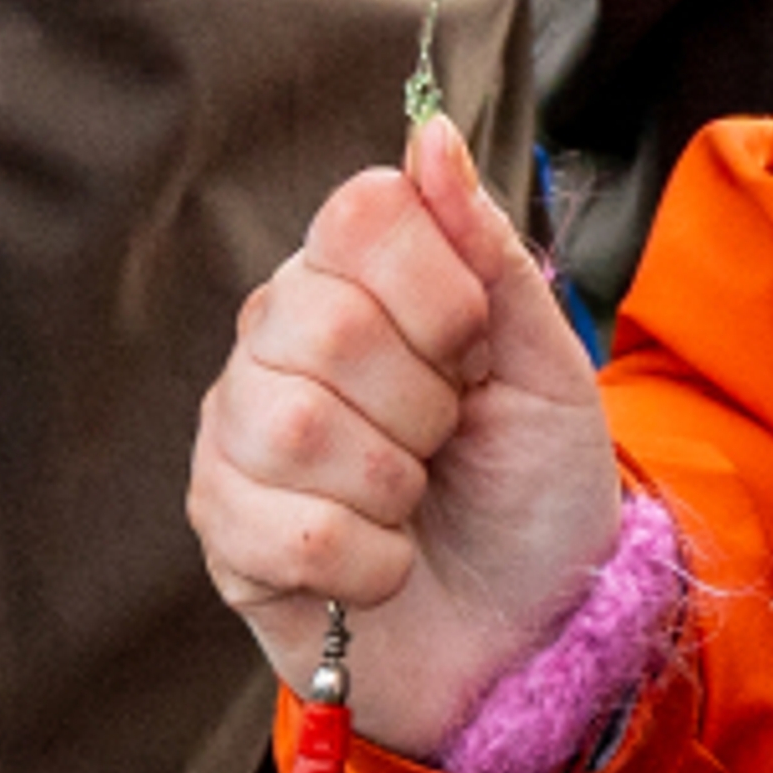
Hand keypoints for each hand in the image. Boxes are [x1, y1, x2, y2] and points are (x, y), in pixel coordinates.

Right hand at [190, 115, 624, 755]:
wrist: (533, 638)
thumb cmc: (534, 495)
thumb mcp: (545, 369)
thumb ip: (487, 254)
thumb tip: (430, 134)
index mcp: (353, 283)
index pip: (362, 213)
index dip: (441, 292)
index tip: (474, 355)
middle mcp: (276, 343)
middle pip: (326, 320)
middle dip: (424, 401)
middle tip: (445, 441)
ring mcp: (240, 437)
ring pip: (296, 425)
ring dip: (394, 485)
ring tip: (412, 503)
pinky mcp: (227, 534)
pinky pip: (287, 530)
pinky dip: (370, 563)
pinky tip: (384, 565)